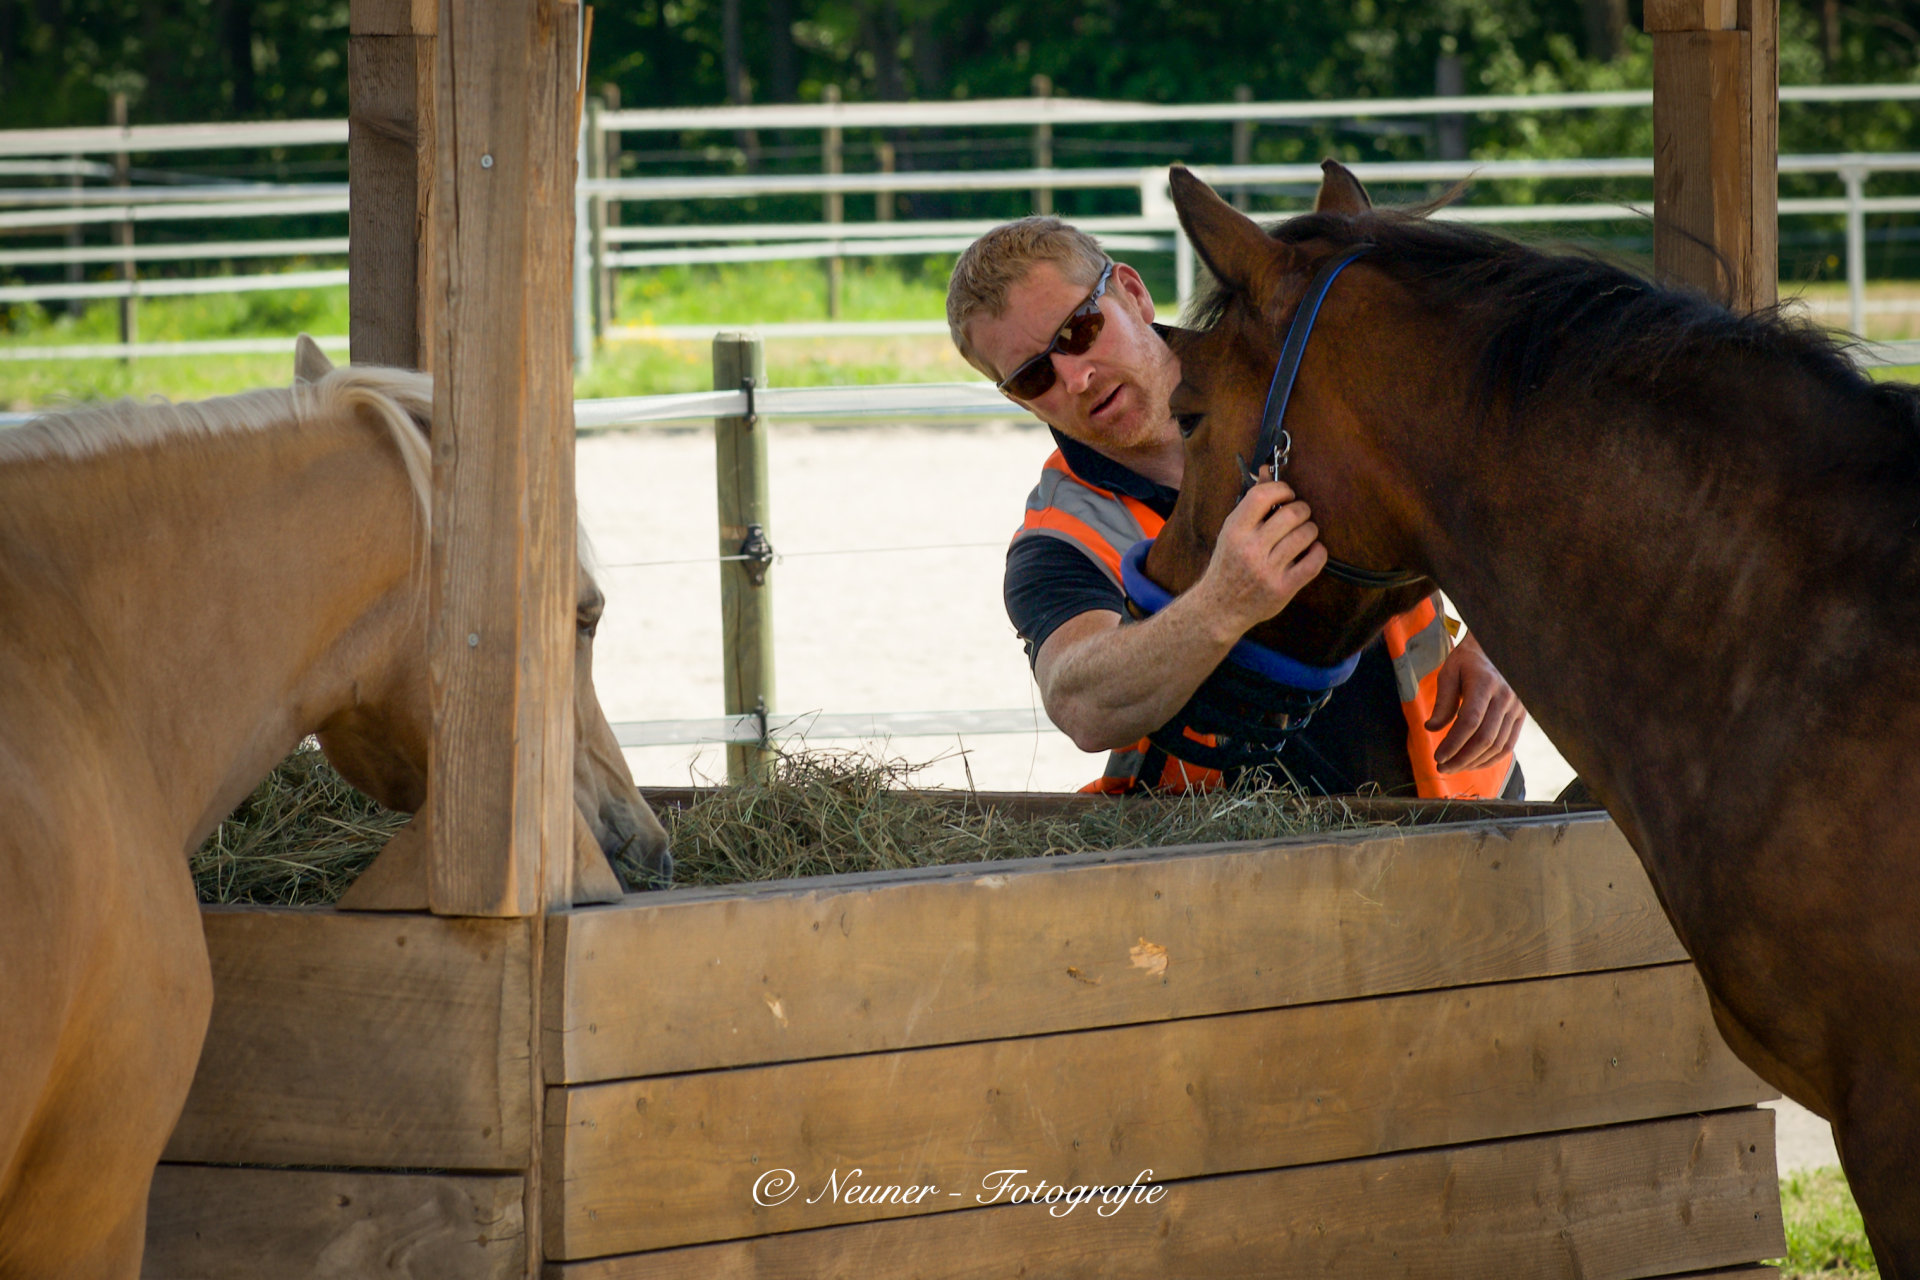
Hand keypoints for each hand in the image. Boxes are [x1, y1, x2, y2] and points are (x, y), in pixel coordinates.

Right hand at [1193, 477, 1326, 635]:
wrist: (1220, 607)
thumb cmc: (1228, 564)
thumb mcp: (1233, 531)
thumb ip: (1252, 503)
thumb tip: (1267, 471)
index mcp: (1235, 530)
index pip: (1264, 495)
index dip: (1282, 489)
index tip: (1286, 495)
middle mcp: (1251, 549)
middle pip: (1292, 513)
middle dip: (1302, 509)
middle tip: (1299, 515)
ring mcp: (1268, 570)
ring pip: (1306, 534)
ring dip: (1310, 530)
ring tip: (1303, 534)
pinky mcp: (1284, 588)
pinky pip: (1314, 561)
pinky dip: (1318, 551)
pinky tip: (1311, 551)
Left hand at [1427, 632, 1525, 771]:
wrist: (1497, 649)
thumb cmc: (1468, 661)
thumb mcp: (1449, 672)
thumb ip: (1442, 701)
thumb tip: (1431, 728)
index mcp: (1484, 683)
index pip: (1470, 721)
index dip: (1453, 743)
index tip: (1438, 756)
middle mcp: (1505, 697)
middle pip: (1484, 738)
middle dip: (1461, 758)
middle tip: (1442, 768)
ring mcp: (1516, 708)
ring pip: (1498, 746)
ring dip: (1474, 762)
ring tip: (1454, 767)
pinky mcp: (1521, 716)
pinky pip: (1508, 745)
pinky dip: (1490, 759)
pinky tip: (1473, 763)